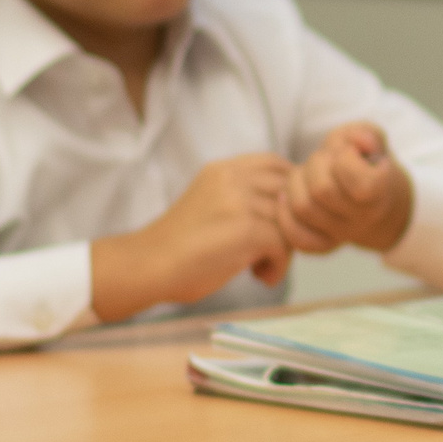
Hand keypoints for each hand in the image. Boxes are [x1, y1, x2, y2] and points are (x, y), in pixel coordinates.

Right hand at [90, 154, 293, 321]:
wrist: (147, 266)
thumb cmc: (181, 245)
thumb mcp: (212, 201)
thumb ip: (245, 195)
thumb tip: (295, 204)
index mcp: (223, 169)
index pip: (276, 164)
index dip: (288, 192)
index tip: (280, 220)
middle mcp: (232, 178)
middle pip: (290, 195)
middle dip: (290, 224)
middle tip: (271, 250)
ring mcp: (239, 202)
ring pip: (290, 223)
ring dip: (283, 250)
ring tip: (260, 266)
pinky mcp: (246, 229)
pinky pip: (283, 247)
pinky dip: (278, 267)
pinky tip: (260, 277)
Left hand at [280, 122, 414, 254]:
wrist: (375, 202)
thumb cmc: (367, 165)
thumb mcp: (372, 141)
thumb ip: (366, 134)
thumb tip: (360, 142)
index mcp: (379, 194)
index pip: (358, 182)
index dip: (346, 158)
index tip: (350, 151)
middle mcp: (361, 219)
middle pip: (322, 191)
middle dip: (316, 163)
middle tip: (324, 158)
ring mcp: (341, 234)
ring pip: (303, 208)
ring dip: (297, 181)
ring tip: (307, 173)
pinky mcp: (321, 244)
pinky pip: (295, 234)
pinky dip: (285, 212)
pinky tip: (288, 194)